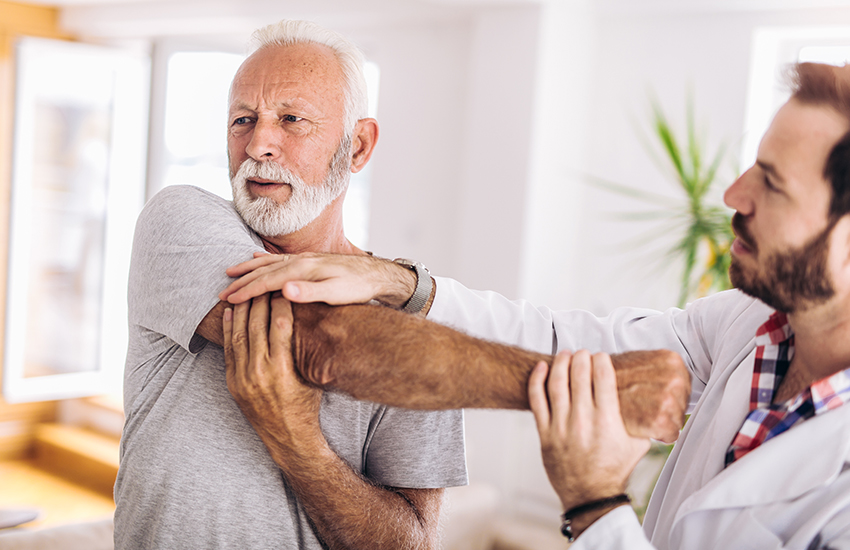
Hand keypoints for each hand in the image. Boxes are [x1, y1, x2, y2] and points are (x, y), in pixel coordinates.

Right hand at [219, 252, 415, 308]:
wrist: (377, 275)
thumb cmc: (358, 288)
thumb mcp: (336, 294)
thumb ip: (310, 292)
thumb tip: (284, 290)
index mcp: (304, 270)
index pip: (268, 281)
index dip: (246, 291)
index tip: (228, 300)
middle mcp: (301, 260)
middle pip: (264, 270)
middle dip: (242, 281)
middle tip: (221, 292)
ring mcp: (305, 259)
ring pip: (270, 262)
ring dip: (249, 268)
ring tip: (230, 273)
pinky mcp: (310, 261)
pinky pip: (280, 259)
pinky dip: (264, 260)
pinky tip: (257, 259)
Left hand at [223, 292, 322, 453]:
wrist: (288, 437)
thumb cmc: (306, 404)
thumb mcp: (311, 376)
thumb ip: (304, 349)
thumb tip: (310, 319)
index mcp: (283, 369)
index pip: (280, 325)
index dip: (281, 304)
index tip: (283, 288)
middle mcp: (260, 373)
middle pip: (257, 326)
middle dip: (260, 301)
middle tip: (263, 283)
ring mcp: (243, 379)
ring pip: (239, 335)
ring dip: (242, 311)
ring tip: (246, 292)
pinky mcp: (233, 384)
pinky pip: (228, 350)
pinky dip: (228, 330)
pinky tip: (230, 313)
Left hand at [529, 350, 650, 511]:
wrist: (590, 495)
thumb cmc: (615, 469)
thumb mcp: (638, 445)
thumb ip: (647, 423)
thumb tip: (662, 403)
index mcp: (607, 422)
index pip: (602, 378)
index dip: (601, 361)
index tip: (601, 356)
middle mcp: (583, 421)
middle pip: (579, 376)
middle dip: (581, 358)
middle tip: (583, 353)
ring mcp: (561, 427)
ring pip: (556, 384)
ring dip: (560, 363)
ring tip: (565, 354)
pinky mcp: (545, 433)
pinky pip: (536, 400)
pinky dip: (537, 380)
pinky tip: (542, 367)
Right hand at [612, 350, 689, 442]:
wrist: (591, 389)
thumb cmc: (613, 377)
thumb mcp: (642, 362)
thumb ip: (662, 369)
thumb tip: (679, 382)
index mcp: (672, 360)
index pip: (685, 385)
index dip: (667, 395)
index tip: (651, 396)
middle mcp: (674, 377)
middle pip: (683, 403)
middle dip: (667, 409)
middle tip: (644, 406)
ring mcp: (668, 398)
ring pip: (678, 420)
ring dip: (662, 422)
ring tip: (641, 413)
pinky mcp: (659, 419)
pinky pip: (671, 434)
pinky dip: (659, 435)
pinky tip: (643, 424)